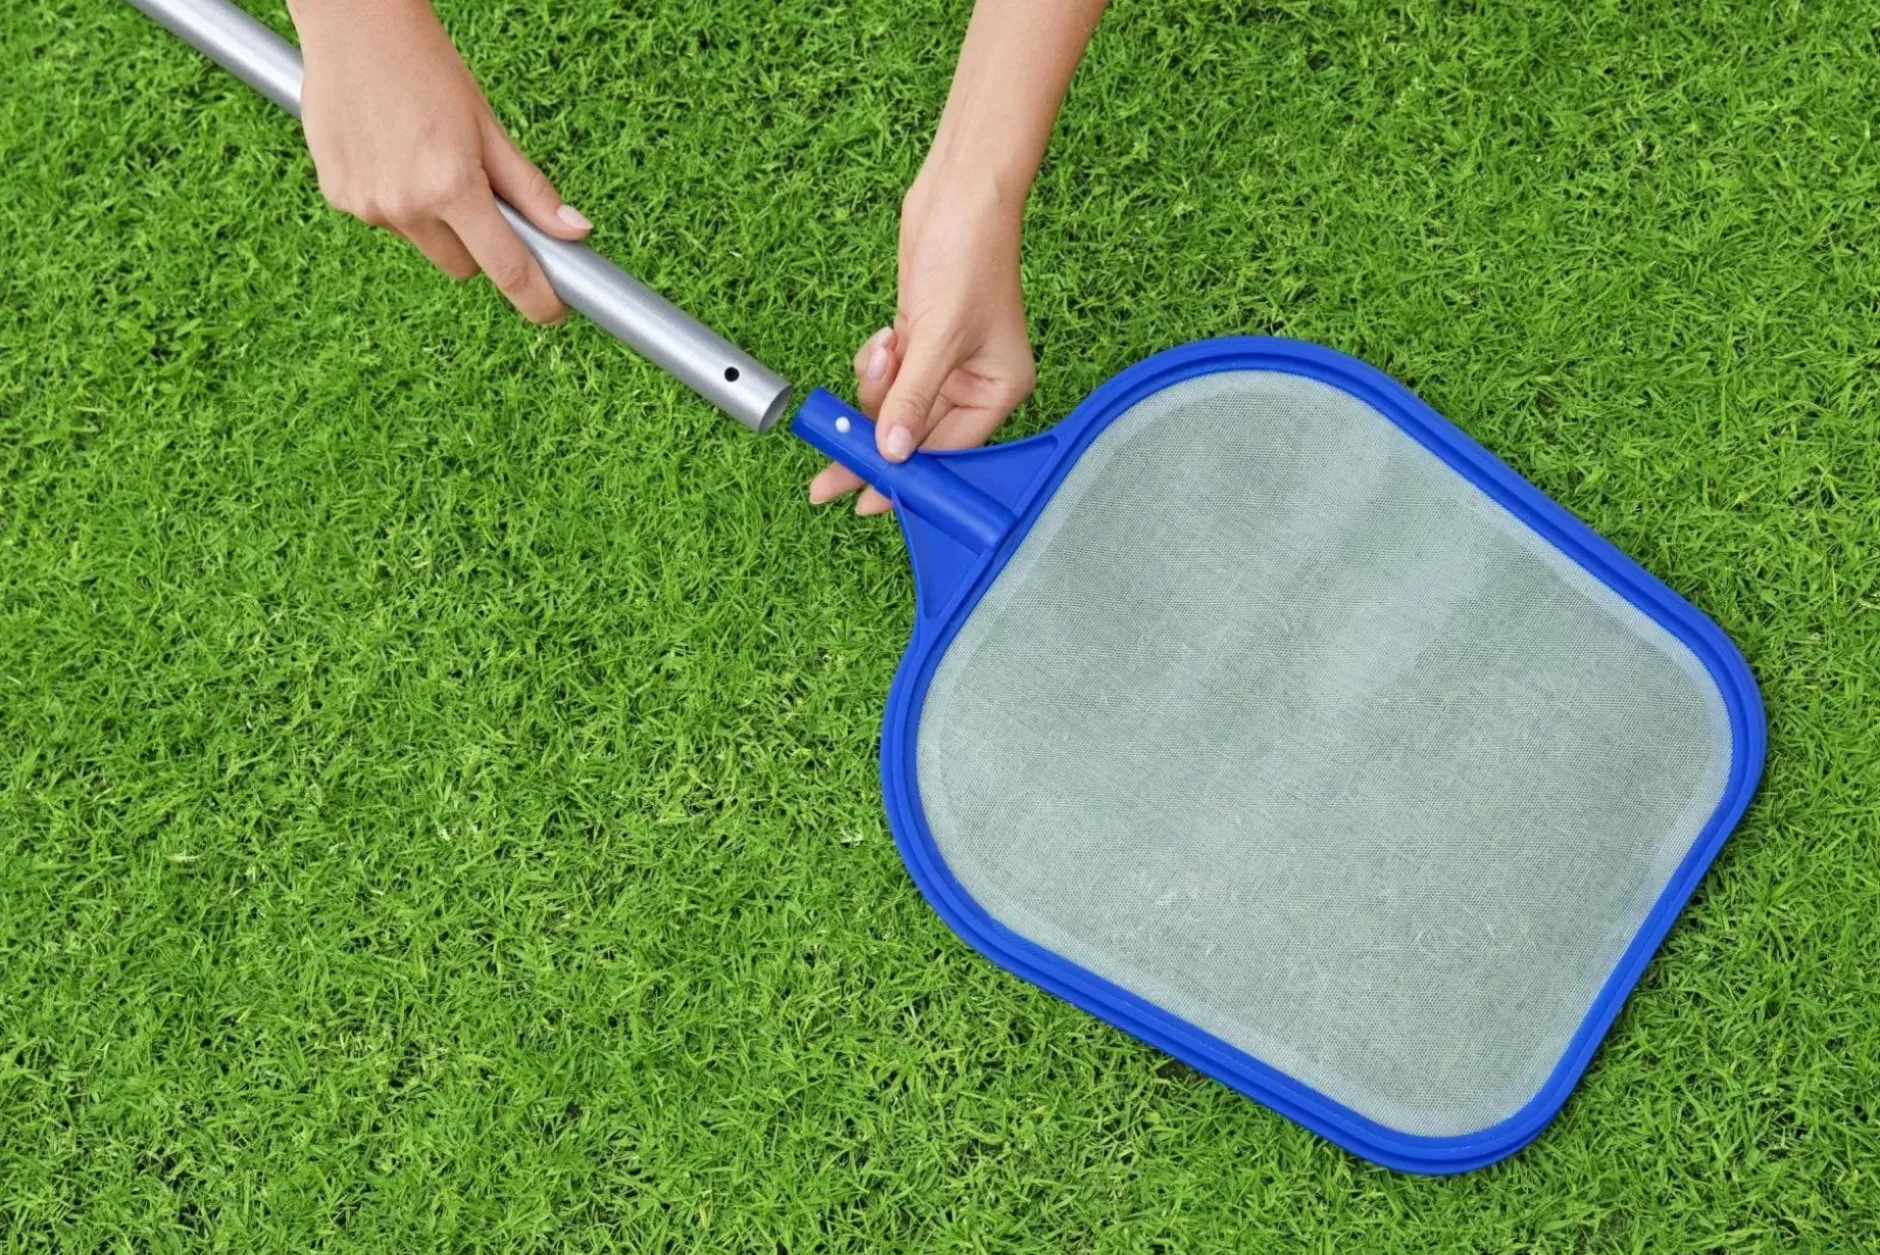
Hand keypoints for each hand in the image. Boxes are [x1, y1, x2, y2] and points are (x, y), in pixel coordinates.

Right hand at [290, 0, 591, 322]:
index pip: (507, 269)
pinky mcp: (338, 196)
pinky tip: (390, 152)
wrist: (353, 23)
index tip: (554, 312)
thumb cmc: (426, 66)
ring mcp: (366, 205)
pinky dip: (397, 201)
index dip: (537, 299)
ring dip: (435, 220)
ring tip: (423, 157)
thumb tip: (575, 232)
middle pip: (464, 266)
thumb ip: (530, 189)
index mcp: (452, 187)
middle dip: (479, 243)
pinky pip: (386, 222)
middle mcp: (405, 205)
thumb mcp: (488, 126)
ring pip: (425, 244)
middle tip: (474, 189)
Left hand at [809, 172, 1036, 513]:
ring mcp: (944, 366)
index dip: (906, 479)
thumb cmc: (968, 255)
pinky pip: (885, 378)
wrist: (956, 194)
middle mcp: (974, 384)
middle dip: (872, 443)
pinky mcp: (919, 345)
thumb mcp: (937, 334)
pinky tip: (885, 336)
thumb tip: (891, 453)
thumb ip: (912, 398)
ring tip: (885, 349)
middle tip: (826, 480)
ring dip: (876, 387)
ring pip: (893, 407)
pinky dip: (875, 365)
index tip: (865, 501)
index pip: (947, 452)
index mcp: (999, 390)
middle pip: (914, 437)